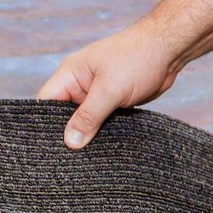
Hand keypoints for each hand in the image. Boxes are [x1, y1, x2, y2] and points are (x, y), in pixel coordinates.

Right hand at [37, 21, 181, 148]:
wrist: (168, 50)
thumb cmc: (137, 58)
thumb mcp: (110, 89)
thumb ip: (88, 116)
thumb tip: (70, 142)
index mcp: (70, 75)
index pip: (45, 103)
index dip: (43, 126)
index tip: (47, 151)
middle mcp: (79, 85)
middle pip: (62, 116)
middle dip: (66, 136)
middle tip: (66, 162)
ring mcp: (96, 95)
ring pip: (83, 123)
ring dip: (86, 138)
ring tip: (84, 161)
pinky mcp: (112, 104)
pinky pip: (100, 124)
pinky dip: (101, 135)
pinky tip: (102, 151)